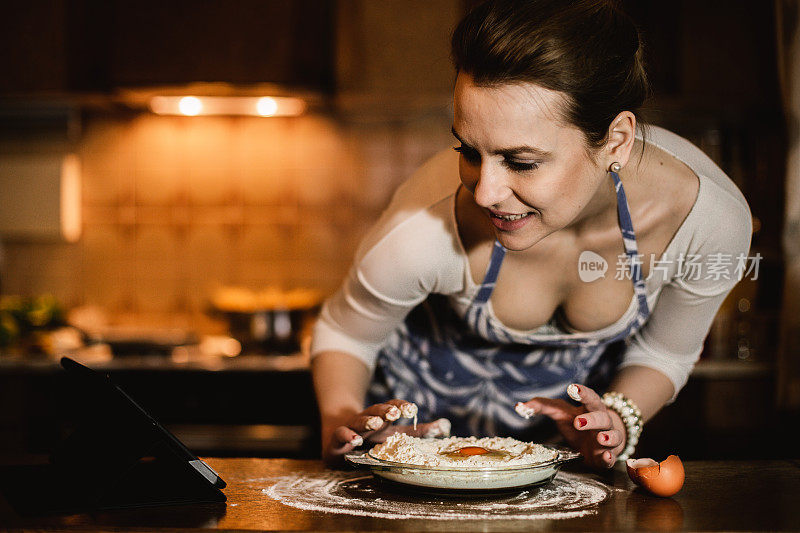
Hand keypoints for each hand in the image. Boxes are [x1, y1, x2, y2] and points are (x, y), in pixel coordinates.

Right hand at [323, 399, 450, 464]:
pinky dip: (347, 436)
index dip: (402, 406)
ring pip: (360, 420)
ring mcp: (352, 428)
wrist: (339, 440)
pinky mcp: (337, 440)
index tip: (413, 409)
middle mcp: (367, 419)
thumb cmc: (372, 439)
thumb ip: (420, 432)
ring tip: (376, 423)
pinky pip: (341, 435)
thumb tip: (446, 426)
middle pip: (376, 410)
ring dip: (368, 421)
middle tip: (395, 413)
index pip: (393, 407)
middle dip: (386, 410)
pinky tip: (354, 439)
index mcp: (383, 418)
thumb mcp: (397, 435)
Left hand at [516, 384, 624, 468]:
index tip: (572, 388)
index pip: (589, 397)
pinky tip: (606, 456)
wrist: (597, 443)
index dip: (582, 392)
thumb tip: (518, 406)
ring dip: (607, 437)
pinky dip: (610, 457)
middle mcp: (602, 422)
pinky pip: (612, 457)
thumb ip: (541, 406)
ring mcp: (607, 439)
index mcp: (590, 408)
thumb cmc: (577, 423)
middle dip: (592, 419)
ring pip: (613, 436)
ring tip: (600, 438)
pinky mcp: (607, 456)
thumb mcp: (560, 412)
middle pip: (602, 416)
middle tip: (578, 421)